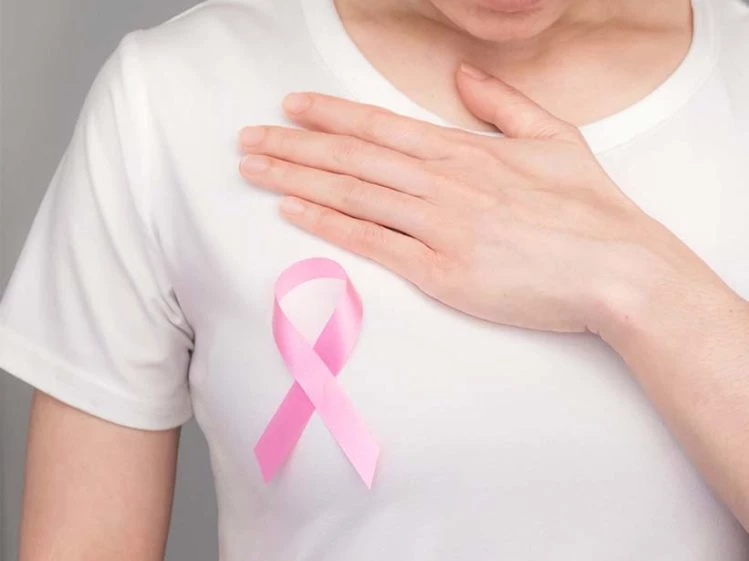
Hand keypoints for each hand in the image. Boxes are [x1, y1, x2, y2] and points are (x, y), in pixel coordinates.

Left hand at [238, 63, 723, 336]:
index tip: (290, 107)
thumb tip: (464, 76)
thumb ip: (504, 103)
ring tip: (254, 169)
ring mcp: (439, 227)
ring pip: (352, 194)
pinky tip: (295, 212)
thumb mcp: (555, 137)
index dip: (329, 115)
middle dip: (293, 145)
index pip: (380, 126)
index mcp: (466, 151)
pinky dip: (328, 225)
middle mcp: (443, 183)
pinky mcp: (441, 272)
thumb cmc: (591, 210)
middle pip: (352, 158)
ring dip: (297, 179)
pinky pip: (372, 243)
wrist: (618, 271)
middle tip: (248, 139)